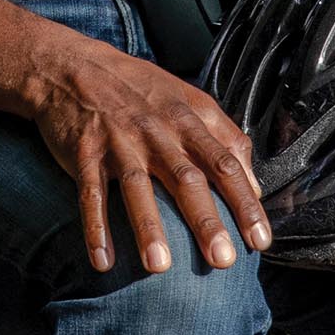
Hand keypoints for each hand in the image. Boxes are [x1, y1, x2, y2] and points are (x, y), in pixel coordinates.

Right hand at [22, 32, 270, 276]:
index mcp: (188, 120)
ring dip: (148, 227)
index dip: (245, 203)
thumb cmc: (140, 89)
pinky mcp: (84, 153)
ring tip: (160, 267)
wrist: (74, 67)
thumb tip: (255, 185)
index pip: (225, 164)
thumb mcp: (189, 101)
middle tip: (222, 261)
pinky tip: (103, 260)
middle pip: (186, 179)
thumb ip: (225, 138)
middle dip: (205, 221)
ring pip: (136, 187)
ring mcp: (119, 142)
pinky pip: (90, 193)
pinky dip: (95, 227)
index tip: (260, 241)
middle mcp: (156, 131)